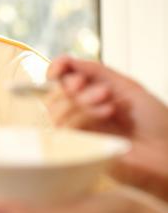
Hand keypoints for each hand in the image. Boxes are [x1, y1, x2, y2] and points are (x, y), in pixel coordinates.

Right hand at [45, 56, 167, 200]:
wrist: (167, 151)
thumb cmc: (154, 123)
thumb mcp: (126, 87)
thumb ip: (96, 72)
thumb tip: (69, 61)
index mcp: (91, 95)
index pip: (62, 79)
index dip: (57, 69)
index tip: (58, 68)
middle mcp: (81, 112)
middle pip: (56, 94)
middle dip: (71, 85)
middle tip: (96, 88)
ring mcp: (78, 132)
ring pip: (56, 111)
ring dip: (82, 101)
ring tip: (109, 104)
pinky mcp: (78, 149)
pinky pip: (65, 127)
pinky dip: (84, 115)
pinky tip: (107, 113)